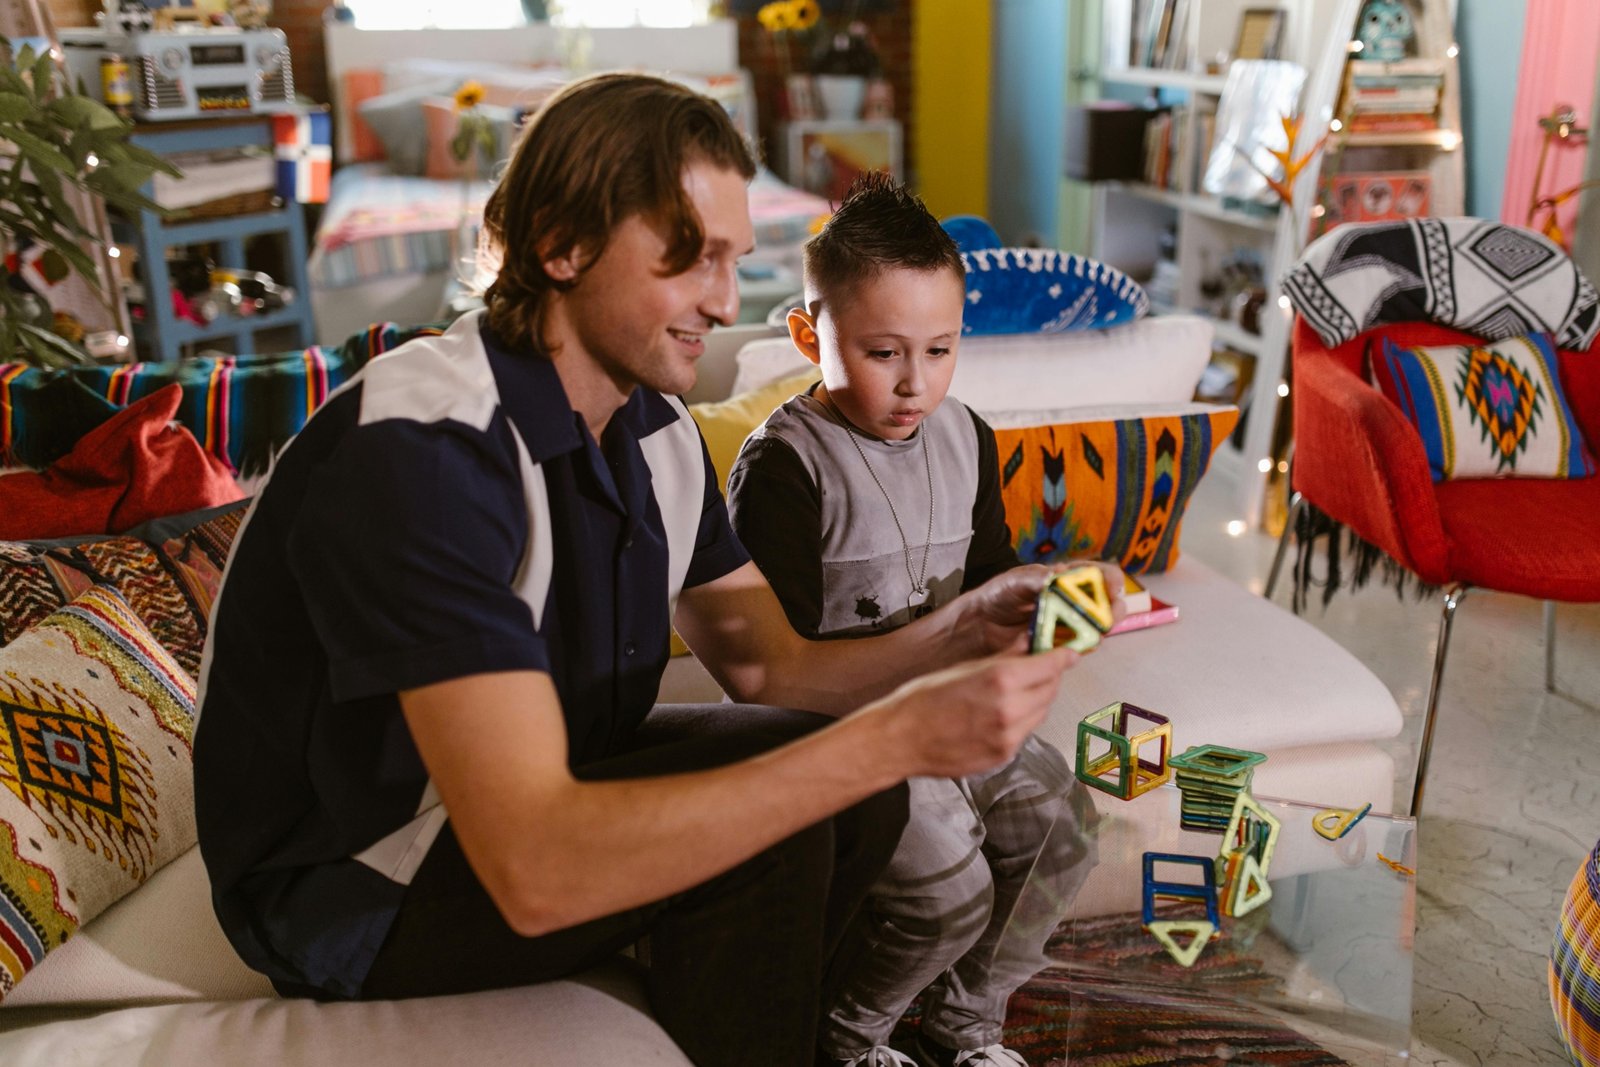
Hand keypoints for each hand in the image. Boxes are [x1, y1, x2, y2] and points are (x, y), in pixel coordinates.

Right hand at [865, 645, 1077, 778]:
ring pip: (1040, 713)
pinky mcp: (1003, 756)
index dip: (1062, 656)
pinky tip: (1002, 713)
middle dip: (1050, 677)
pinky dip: (1022, 719)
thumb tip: (1028, 643)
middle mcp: (1011, 710)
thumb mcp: (964, 667)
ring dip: (1037, 699)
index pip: (1050, 665)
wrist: (900, 738)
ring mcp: (1009, 737)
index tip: (1069, 652)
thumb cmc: (923, 699)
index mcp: (1000, 680)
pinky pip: (1025, 732)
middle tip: (1042, 668)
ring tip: (1018, 691)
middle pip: (1051, 690)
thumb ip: (1003, 658)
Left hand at [954, 560, 1129, 656]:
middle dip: (1111, 610)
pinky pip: (1076, 649)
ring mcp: (1067, 626)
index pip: (1100, 575)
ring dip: (1096, 631)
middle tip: (1107, 615)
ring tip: (1089, 631)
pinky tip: (1071, 646)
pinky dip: (1078, 648)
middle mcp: (1072, 602)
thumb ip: (1037, 579)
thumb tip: (1060, 574)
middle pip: (1106, 606)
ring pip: (1095, 629)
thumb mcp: (1015, 581)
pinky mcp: (1058, 647)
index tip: (1112, 588)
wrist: (976, 624)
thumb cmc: (997, 595)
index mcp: (1066, 579)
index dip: (1111, 580)